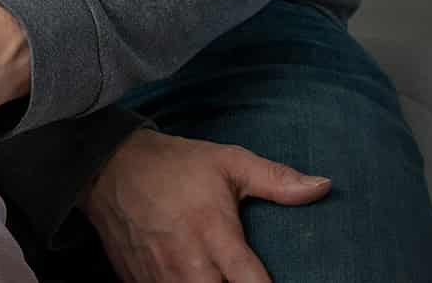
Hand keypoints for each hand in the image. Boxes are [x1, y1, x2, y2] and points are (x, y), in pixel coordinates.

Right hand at [82, 129, 331, 282]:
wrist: (107, 165)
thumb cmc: (175, 165)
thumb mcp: (227, 161)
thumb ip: (275, 179)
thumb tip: (324, 186)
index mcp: (215, 233)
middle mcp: (188, 262)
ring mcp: (160, 277)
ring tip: (218, 279)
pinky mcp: (138, 282)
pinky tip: (194, 279)